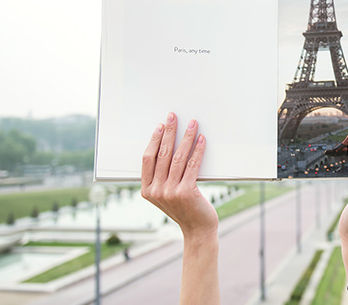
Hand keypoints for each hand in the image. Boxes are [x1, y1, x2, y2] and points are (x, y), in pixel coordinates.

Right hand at [141, 112, 217, 240]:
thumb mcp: (165, 195)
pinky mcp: (186, 192)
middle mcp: (156, 191)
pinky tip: (201, 140)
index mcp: (146, 190)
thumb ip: (161, 177)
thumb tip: (166, 146)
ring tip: (192, 124)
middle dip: (169, 132)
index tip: (160, 126)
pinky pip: (192, 165)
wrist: (197, 229)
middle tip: (174, 117)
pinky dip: (198, 150)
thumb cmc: (184, 209)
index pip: (147, 158)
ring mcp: (170, 192)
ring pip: (178, 157)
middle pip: (162, 154)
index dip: (154, 140)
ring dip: (186, 137)